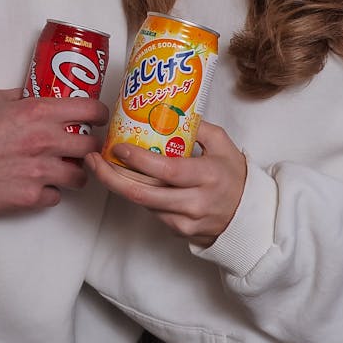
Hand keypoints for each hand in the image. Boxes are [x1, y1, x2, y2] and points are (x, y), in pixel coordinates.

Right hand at [0, 87, 108, 215]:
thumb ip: (19, 96)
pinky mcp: (30, 198)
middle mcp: (44, 141)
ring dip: (74, 171)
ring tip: (62, 168)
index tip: (98, 117)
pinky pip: (56, 197)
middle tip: (82, 145)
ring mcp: (39, 172)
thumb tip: (36, 93)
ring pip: (80, 175)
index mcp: (37, 111)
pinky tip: (37, 183)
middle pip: (92, 145)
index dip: (99, 113)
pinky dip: (50, 191)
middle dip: (91, 145)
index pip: (90, 109)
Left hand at [86, 119, 246, 247]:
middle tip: (93, 160)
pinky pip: (151, 212)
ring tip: (101, 165)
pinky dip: (137, 195)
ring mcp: (186, 221)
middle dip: (111, 177)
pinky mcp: (179, 231)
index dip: (139, 161)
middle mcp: (194, 202)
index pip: (166, 171)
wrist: (249, 215)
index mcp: (207, 176)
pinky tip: (125, 179)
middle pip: (143, 194)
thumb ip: (197, 127)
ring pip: (142, 204)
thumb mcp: (222, 144)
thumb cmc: (234, 174)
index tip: (118, 147)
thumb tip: (168, 110)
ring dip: (118, 185)